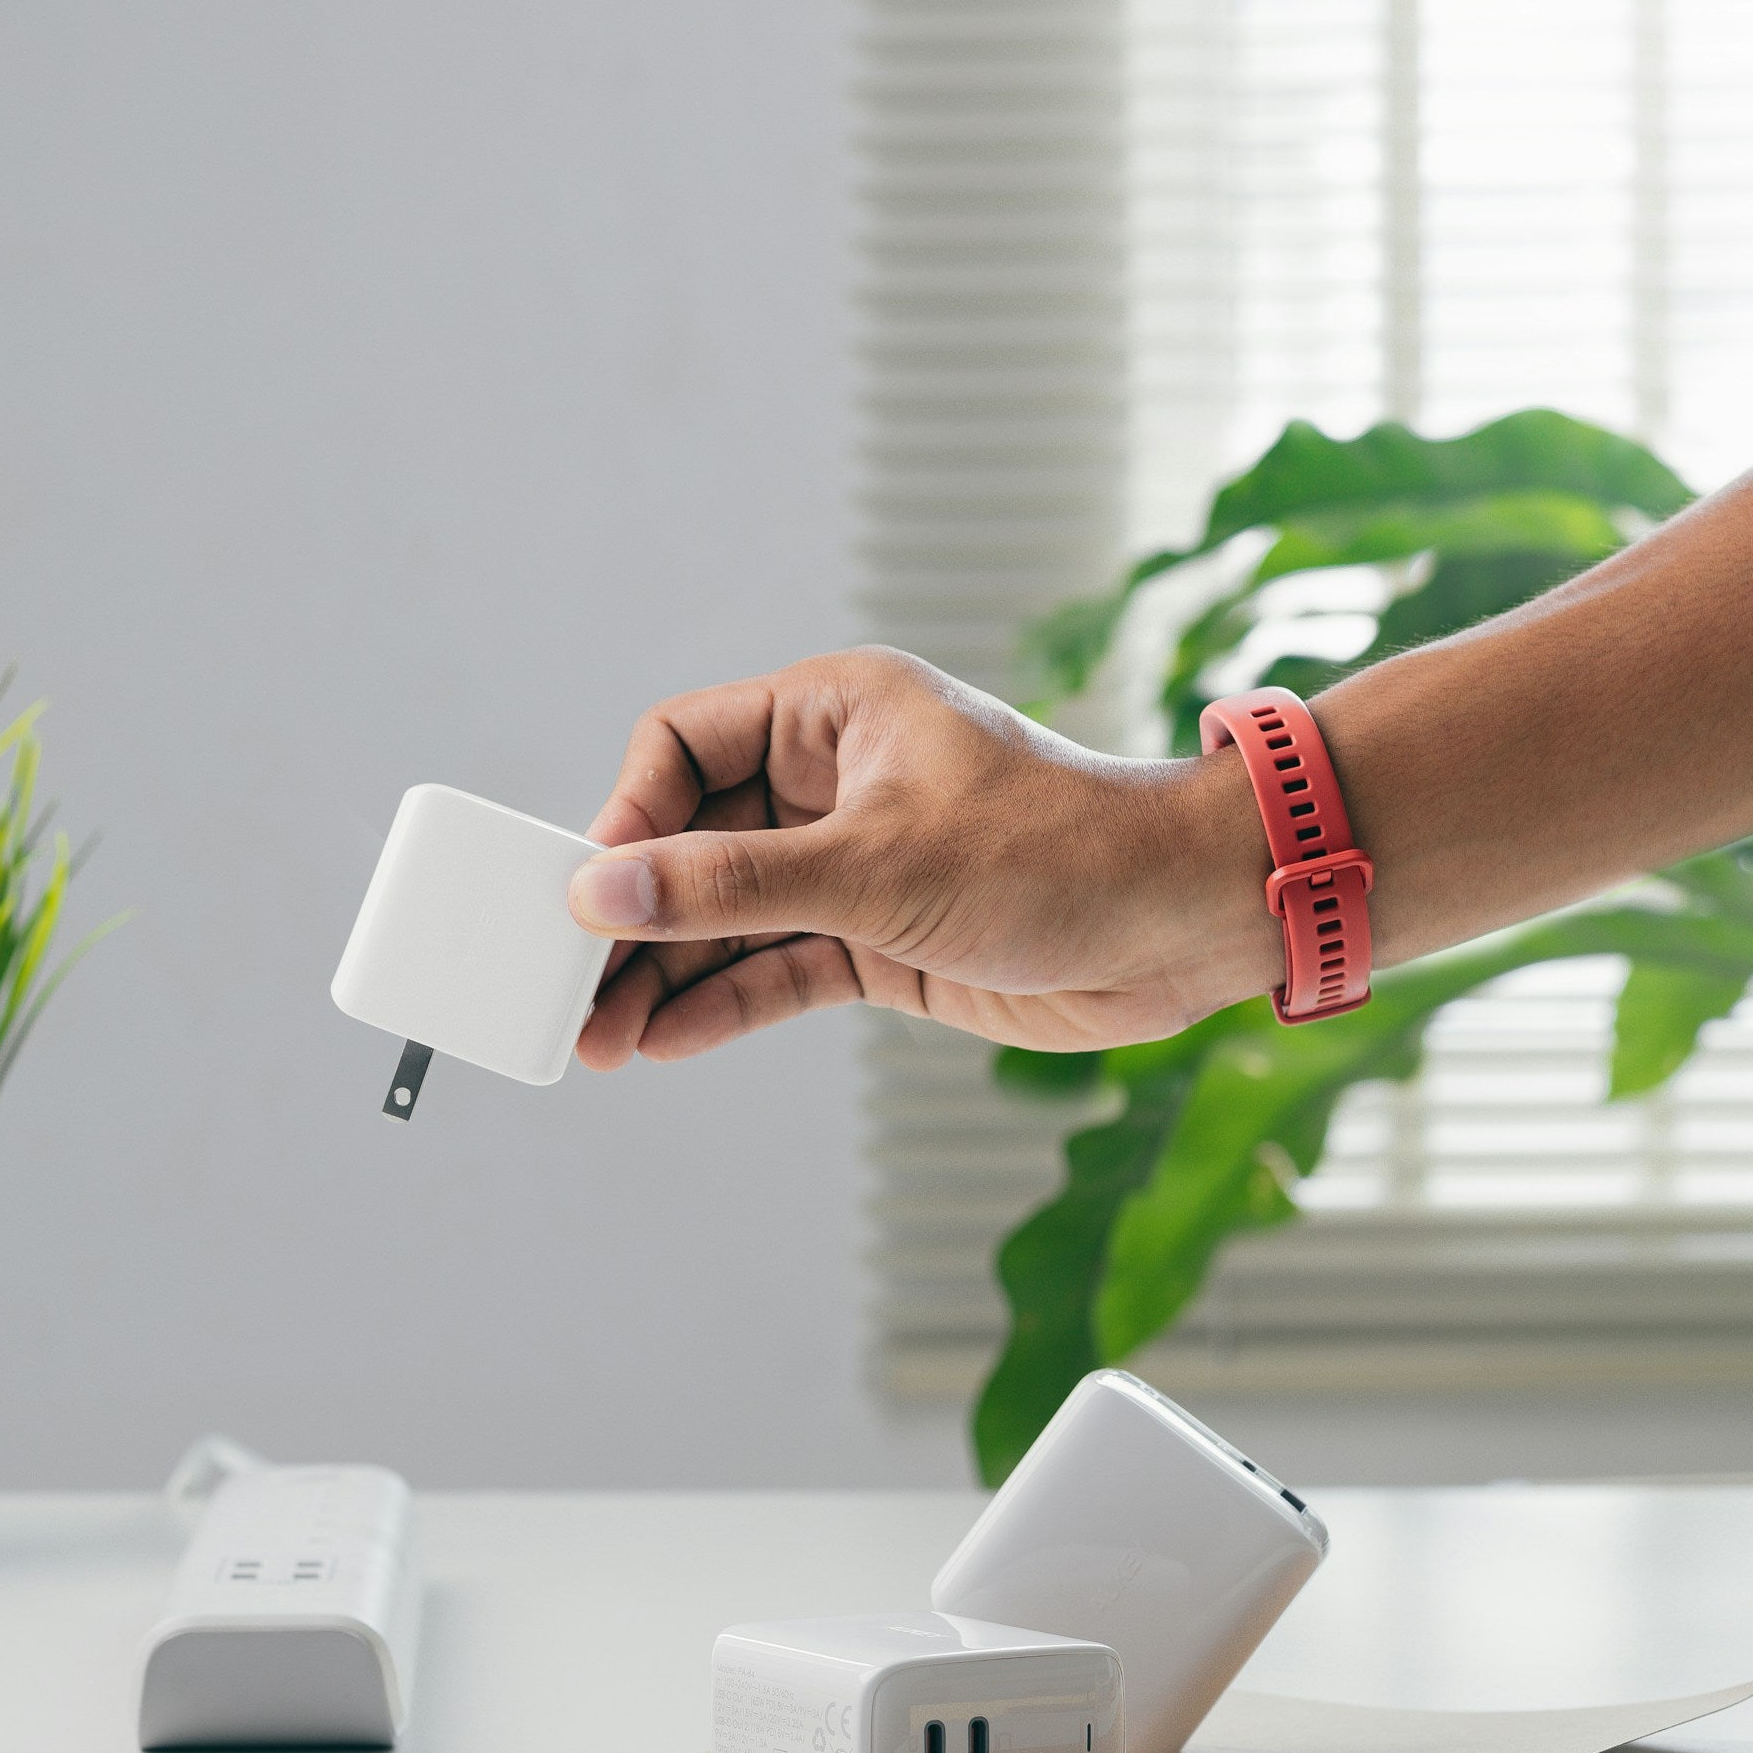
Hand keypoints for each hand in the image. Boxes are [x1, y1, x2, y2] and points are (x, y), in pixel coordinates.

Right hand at [569, 648, 1277, 1067]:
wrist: (1186, 924)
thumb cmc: (1059, 853)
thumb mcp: (876, 867)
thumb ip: (732, 885)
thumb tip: (601, 893)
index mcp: (832, 711)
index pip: (682, 745)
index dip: (627, 818)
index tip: (589, 895)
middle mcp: (835, 780)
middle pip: (693, 840)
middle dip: (632, 916)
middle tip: (566, 987)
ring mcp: (857, 863)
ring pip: (730, 916)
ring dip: (667, 974)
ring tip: (599, 1038)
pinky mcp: (883, 938)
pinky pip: (778, 968)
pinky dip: (724, 1004)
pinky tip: (666, 1041)